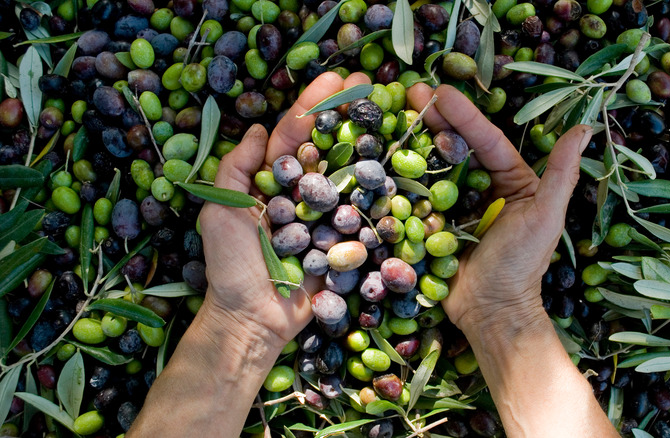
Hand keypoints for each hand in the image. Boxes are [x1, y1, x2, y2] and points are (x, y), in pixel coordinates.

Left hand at [199, 72, 372, 347]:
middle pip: (328, 147)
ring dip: (368, 143)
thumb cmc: (232, 266)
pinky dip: (379, 191)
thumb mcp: (220, 211)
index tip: (337, 78)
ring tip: (390, 113)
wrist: (254, 320)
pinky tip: (397, 165)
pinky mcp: (344, 241)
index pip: (294, 135)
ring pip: (349, 175)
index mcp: (271, 182)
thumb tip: (255, 129)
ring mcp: (325, 216)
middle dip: (348, 113)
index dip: (314, 105)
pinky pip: (363, 214)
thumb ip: (236, 169)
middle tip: (373, 83)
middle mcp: (301, 193)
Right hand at [407, 84, 592, 338]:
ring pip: (435, 165)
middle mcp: (482, 187)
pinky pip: (418, 195)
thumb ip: (561, 173)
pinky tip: (387, 154)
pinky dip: (404, 175)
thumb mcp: (545, 216)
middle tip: (411, 91)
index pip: (486, 141)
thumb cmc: (522, 264)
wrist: (490, 310)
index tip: (441, 93)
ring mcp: (455, 205)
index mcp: (512, 181)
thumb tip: (584, 129)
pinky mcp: (432, 222)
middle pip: (457, 146)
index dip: (465, 116)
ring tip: (396, 113)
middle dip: (435, 118)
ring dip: (416, 140)